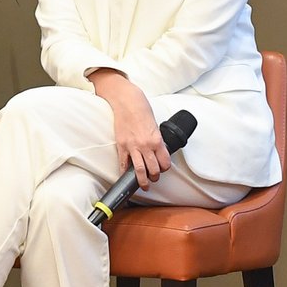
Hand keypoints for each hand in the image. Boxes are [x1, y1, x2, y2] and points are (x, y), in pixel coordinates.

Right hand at [90, 68, 169, 188]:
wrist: (127, 101)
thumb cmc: (141, 109)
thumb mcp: (155, 125)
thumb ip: (156, 139)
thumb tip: (158, 150)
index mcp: (157, 140)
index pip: (165, 162)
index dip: (165, 168)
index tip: (163, 169)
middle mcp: (146, 145)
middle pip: (153, 169)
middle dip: (155, 177)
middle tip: (153, 179)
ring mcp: (133, 147)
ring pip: (140, 171)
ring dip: (143, 181)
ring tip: (144, 185)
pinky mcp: (121, 146)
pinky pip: (123, 164)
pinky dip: (124, 174)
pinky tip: (125, 177)